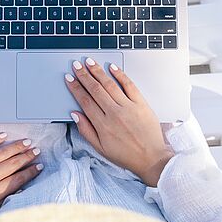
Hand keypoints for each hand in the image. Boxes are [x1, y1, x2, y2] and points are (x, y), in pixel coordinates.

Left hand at [0, 133, 41, 221]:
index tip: (39, 166)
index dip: (31, 171)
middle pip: (14, 163)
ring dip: (17, 146)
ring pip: (3, 153)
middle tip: (37, 151)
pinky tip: (4, 135)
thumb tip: (11, 193)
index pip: (19, 178)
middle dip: (28, 156)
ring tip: (27, 142)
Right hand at [65, 58, 173, 186]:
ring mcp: (128, 107)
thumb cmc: (126, 155)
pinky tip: (112, 67)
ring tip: (90, 62)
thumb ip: (86, 130)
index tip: (70, 79)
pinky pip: (129, 85)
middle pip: (95, 89)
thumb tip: (75, 115)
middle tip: (77, 65)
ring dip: (98, 71)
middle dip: (84, 75)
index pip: (85, 100)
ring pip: (110, 84)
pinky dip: (120, 75)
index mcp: (103, 125)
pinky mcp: (141, 104)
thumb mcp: (100, 148)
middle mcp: (114, 113)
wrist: (151, 159)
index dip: (75, 88)